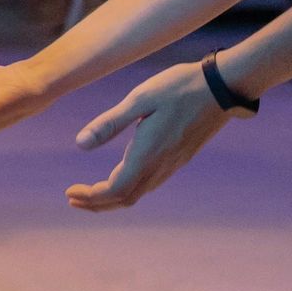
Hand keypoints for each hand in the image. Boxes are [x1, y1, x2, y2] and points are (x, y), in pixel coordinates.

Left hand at [65, 60, 237, 211]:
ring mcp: (172, 164)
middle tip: (72, 199)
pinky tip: (118, 177)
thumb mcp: (140, 98)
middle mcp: (161, 166)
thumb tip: (79, 144)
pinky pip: (149, 184)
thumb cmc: (178, 87)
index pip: (115, 190)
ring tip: (88, 193)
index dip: (91, 197)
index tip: (69, 194)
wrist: (222, 89)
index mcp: (148, 154)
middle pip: (125, 198)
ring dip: (111, 198)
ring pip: (138, 193)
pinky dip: (128, 188)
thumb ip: (110, 123)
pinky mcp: (178, 158)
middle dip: (97, 203)